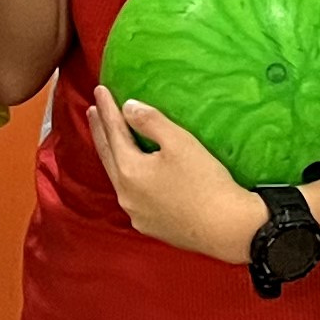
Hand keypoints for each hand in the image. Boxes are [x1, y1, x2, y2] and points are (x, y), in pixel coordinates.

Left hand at [84, 85, 259, 261]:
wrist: (227, 228)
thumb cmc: (206, 182)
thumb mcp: (180, 142)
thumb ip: (150, 121)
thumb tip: (128, 108)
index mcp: (129, 171)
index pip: (113, 132)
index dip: (107, 110)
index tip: (99, 90)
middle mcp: (125, 194)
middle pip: (108, 156)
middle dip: (100, 131)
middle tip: (91, 111)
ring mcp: (135, 213)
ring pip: (118, 178)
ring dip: (112, 155)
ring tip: (109, 140)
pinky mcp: (149, 225)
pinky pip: (131, 196)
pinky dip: (126, 178)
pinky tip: (133, 175)